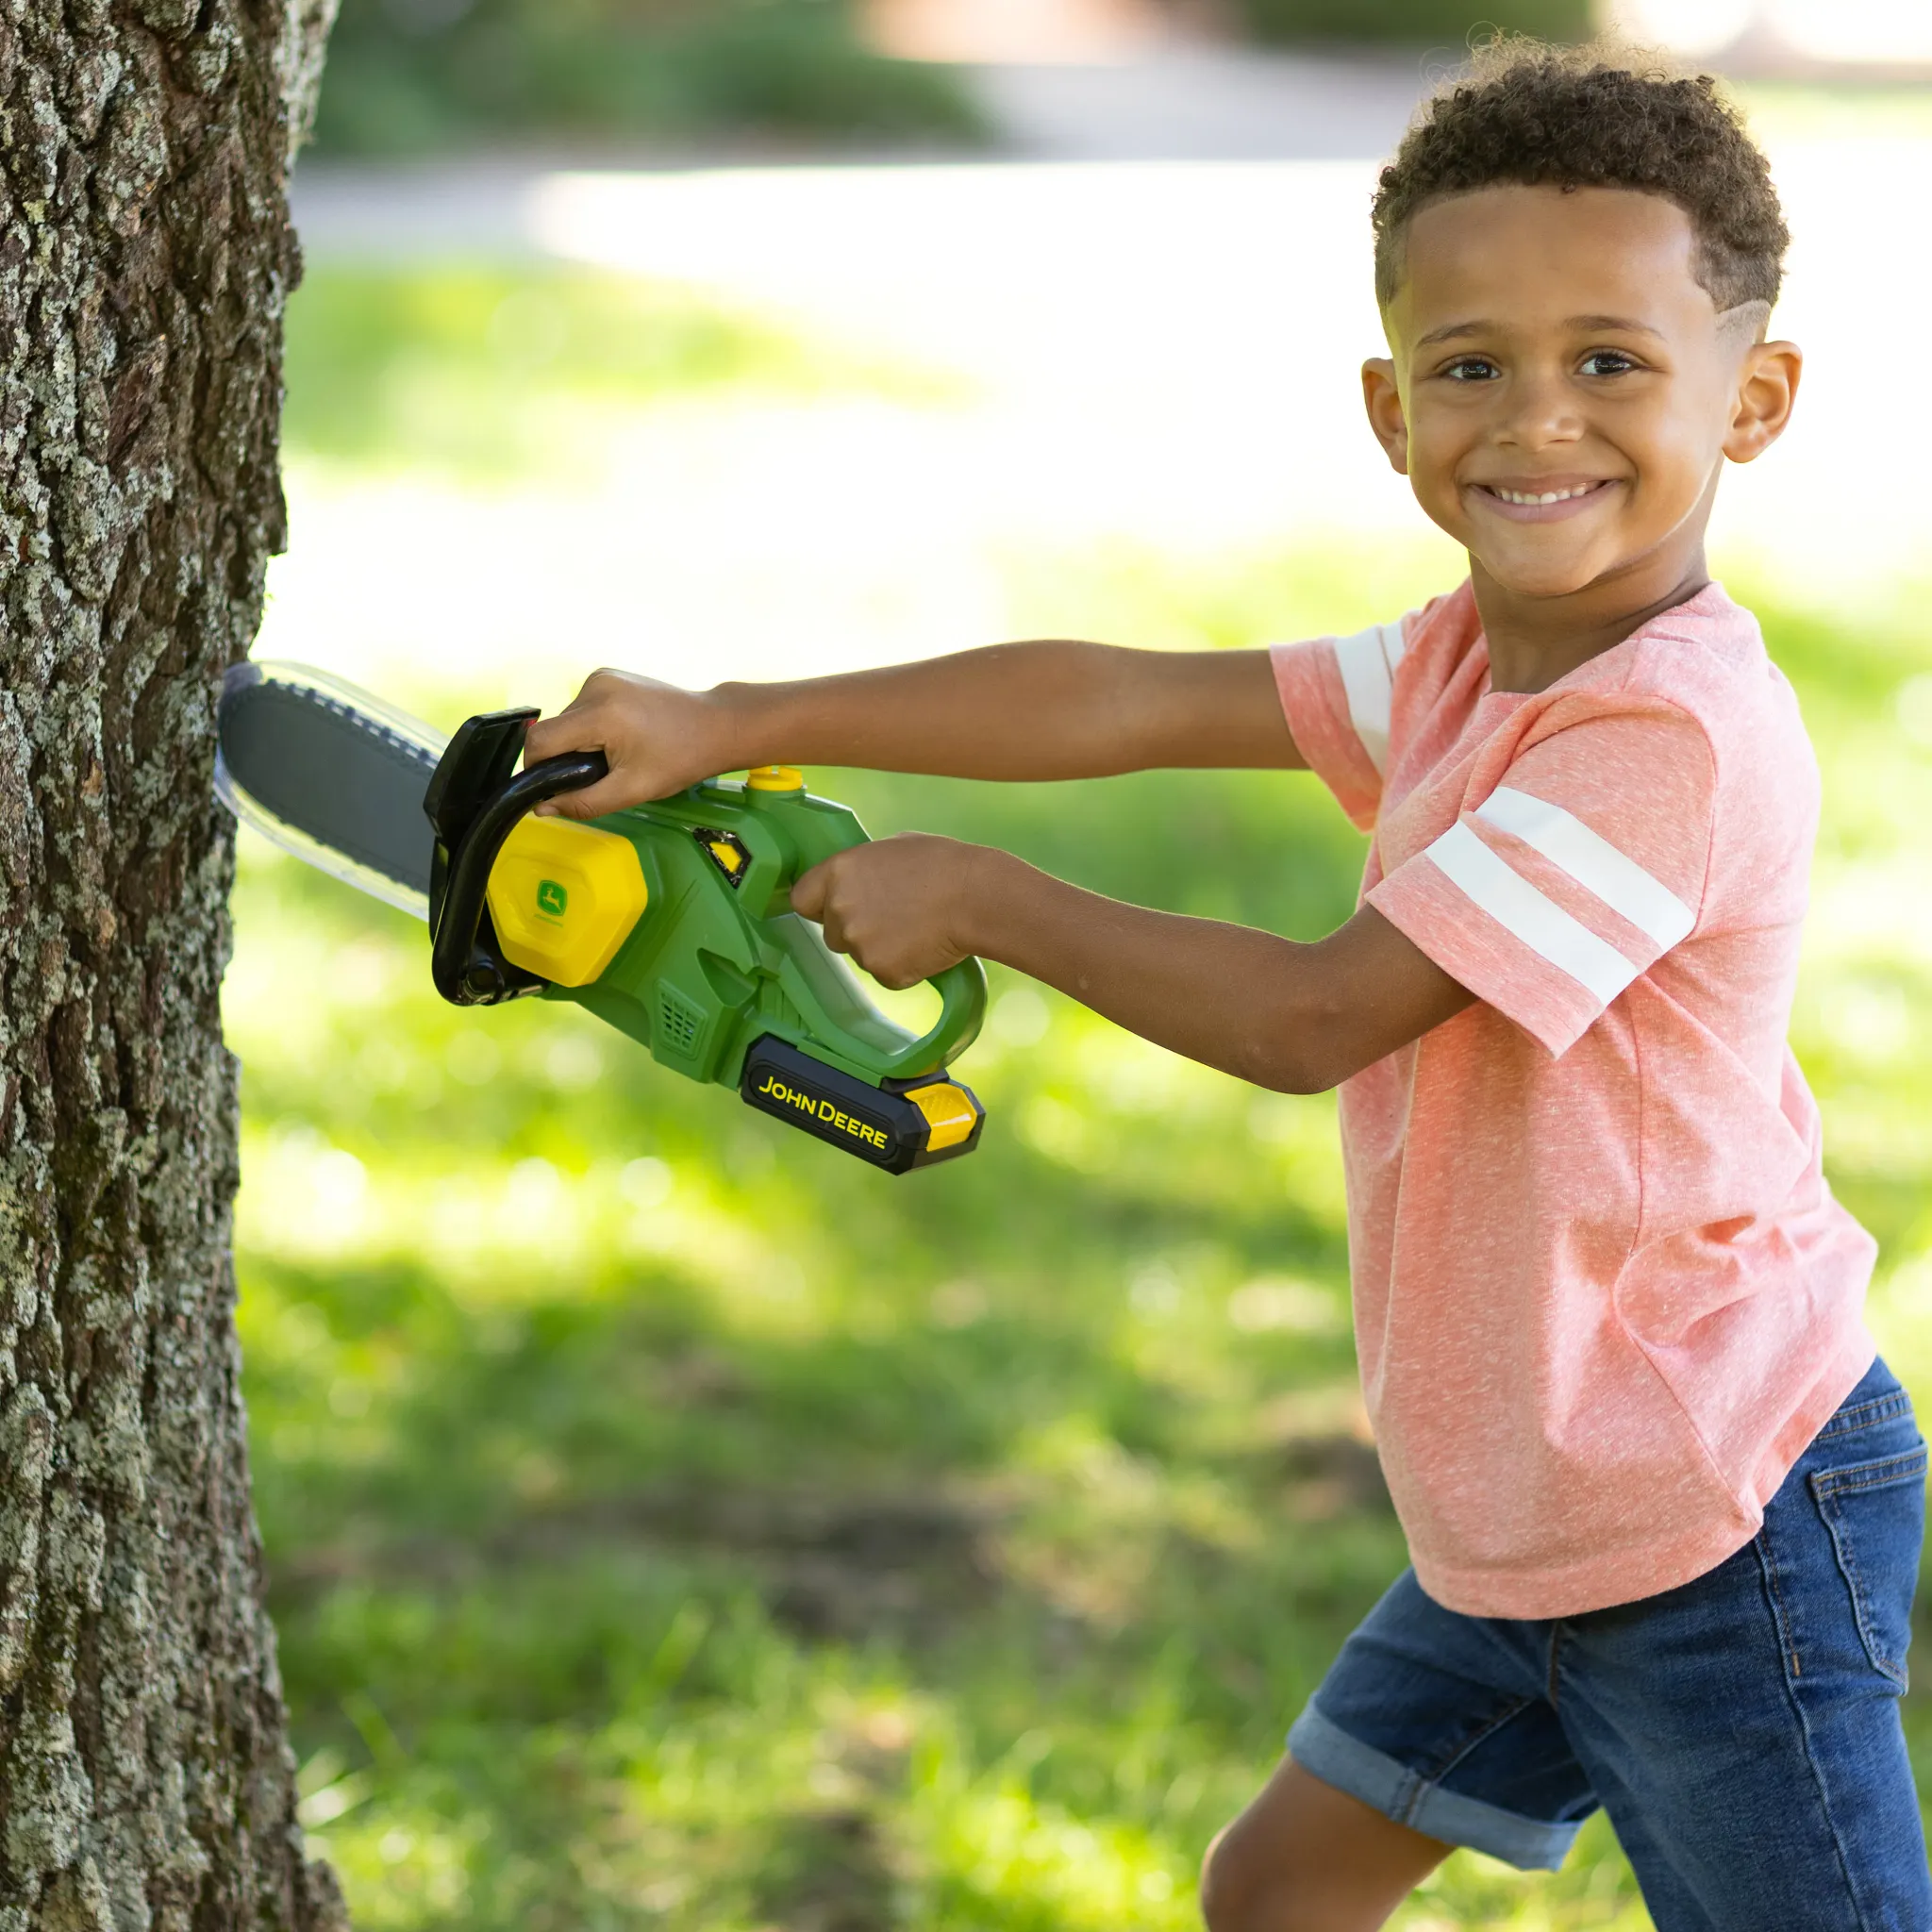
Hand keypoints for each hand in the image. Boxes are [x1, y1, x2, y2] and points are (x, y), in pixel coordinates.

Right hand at [524, 669, 737, 817]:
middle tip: (599, 775)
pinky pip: (582, 707)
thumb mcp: (632, 789)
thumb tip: (541, 808)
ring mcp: (601, 676)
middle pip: (554, 730)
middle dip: (564, 757)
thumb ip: (584, 802)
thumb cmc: (680, 760)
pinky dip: (589, 727)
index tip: (551, 788)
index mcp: (600, 713)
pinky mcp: (607, 675)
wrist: (715, 726)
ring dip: (578, 742)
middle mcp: (595, 687)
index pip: (541, 740)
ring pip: (567, 719)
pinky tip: (618, 737)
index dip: (536, 768)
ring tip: (614, 756)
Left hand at [790, 834, 994, 988]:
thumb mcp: (893, 848)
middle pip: (832, 934)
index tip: (834, 908)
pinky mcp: (883, 972)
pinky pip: (885, 974)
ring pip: (860, 955)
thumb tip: (859, 881)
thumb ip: (864, 868)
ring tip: (917, 928)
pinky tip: (925, 945)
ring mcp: (859, 945)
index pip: (801, 900)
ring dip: (881, 948)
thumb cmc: (942, 864)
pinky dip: (903, 965)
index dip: (819, 906)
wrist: (975, 897)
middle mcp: (840, 910)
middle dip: (855, 930)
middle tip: (893, 917)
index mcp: (838, 872)